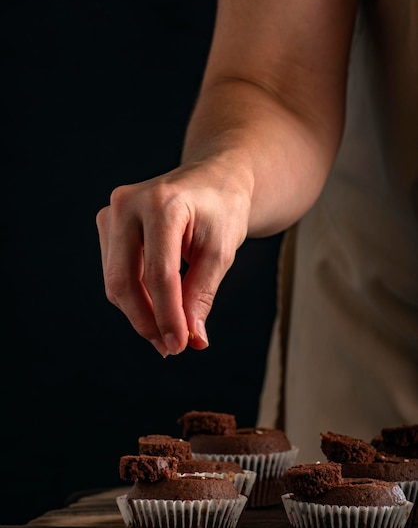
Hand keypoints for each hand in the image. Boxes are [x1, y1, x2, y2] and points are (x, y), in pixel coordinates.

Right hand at [96, 160, 251, 356]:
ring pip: (116, 280)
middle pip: (124, 278)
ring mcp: (112, 213)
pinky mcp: (108, 224)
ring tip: (168, 333)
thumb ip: (202, 294)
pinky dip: (135, 297)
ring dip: (139, 313)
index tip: (180, 346)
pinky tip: (157, 311)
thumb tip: (192, 339)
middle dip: (146, 320)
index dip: (167, 315)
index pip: (159, 272)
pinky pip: (116, 272)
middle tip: (170, 348)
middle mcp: (128, 203)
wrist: (212, 178)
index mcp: (162, 203)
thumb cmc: (222, 209)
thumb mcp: (222, 251)